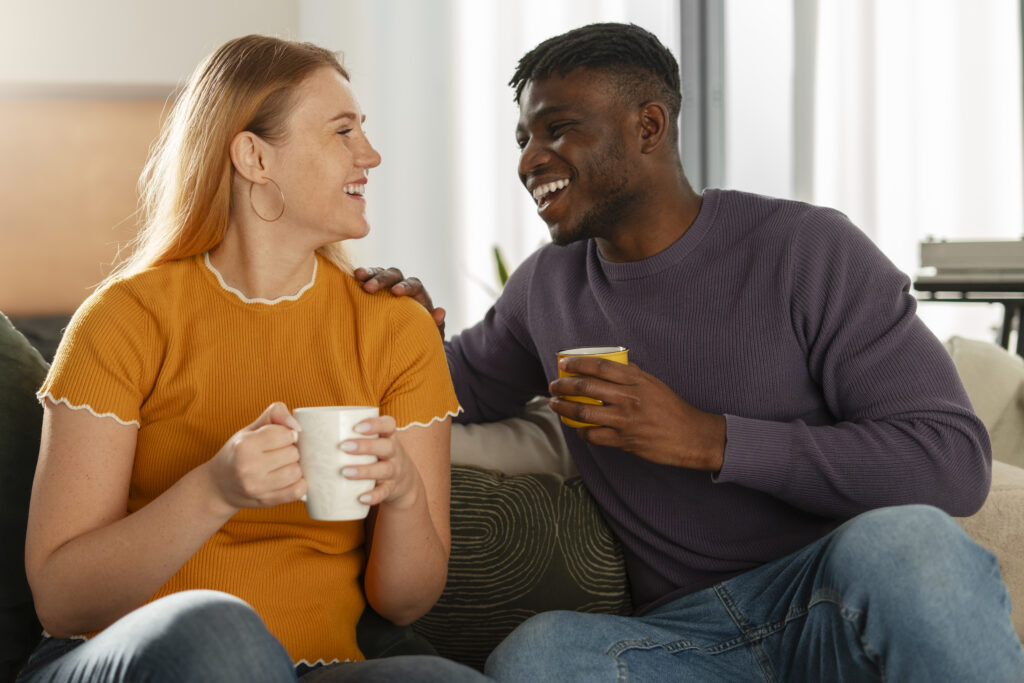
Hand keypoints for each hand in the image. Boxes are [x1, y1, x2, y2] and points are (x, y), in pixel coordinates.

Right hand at [206, 402, 305, 510]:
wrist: (219, 486)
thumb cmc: (238, 453)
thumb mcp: (250, 430)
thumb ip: (274, 415)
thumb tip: (296, 424)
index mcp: (244, 446)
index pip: (285, 434)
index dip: (287, 434)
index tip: (280, 438)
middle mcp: (248, 468)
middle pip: (293, 453)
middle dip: (290, 450)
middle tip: (279, 453)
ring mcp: (257, 487)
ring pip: (296, 472)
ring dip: (294, 467)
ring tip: (282, 466)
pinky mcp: (266, 501)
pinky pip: (297, 492)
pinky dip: (299, 484)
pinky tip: (289, 479)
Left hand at [338, 415, 421, 508]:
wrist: (403, 481)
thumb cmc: (374, 455)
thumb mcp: (371, 442)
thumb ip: (346, 434)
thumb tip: (301, 431)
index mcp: (387, 437)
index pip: (388, 424)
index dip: (375, 424)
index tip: (356, 427)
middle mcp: (394, 452)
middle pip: (386, 446)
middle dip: (365, 446)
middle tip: (343, 447)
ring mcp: (394, 471)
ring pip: (384, 469)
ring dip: (365, 470)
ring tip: (345, 472)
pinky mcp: (391, 489)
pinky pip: (384, 492)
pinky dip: (373, 496)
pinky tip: (361, 497)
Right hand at [354, 266, 445, 336]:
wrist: (406, 340)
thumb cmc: (420, 337)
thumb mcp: (430, 335)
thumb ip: (436, 325)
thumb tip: (441, 312)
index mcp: (418, 295)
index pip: (414, 285)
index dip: (406, 286)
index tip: (397, 293)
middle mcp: (402, 286)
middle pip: (394, 275)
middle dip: (382, 279)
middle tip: (369, 288)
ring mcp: (386, 286)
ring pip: (379, 273)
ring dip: (369, 273)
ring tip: (357, 276)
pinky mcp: (372, 289)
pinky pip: (365, 280)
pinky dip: (358, 279)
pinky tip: (347, 280)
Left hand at [549, 357, 726, 471]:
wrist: (690, 436)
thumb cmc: (672, 409)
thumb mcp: (654, 384)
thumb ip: (632, 375)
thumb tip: (611, 366)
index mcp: (637, 380)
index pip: (600, 366)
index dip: (578, 363)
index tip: (564, 363)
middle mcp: (629, 398)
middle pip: (587, 386)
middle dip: (564, 385)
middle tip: (553, 386)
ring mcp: (625, 420)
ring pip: (584, 411)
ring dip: (564, 407)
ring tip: (554, 404)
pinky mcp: (624, 440)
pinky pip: (594, 435)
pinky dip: (581, 431)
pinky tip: (577, 427)